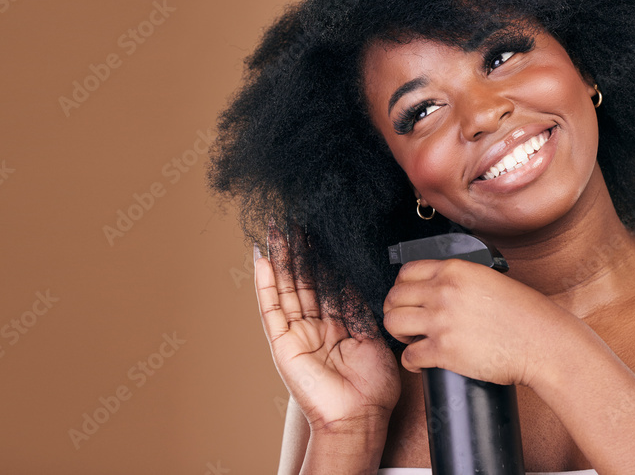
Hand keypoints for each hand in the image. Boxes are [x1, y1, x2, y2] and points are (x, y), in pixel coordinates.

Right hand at [255, 224, 400, 433]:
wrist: (360, 414)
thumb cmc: (373, 385)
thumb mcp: (373, 333)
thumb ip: (360, 305)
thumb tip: (356, 273)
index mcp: (337, 323)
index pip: (327, 282)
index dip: (322, 257)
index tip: (320, 232)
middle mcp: (314, 325)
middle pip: (303, 280)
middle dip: (299, 251)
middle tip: (294, 221)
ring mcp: (296, 333)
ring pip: (286, 288)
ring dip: (280, 259)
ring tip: (275, 230)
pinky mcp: (282, 343)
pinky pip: (271, 309)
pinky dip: (265, 284)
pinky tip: (261, 261)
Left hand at [382, 258, 552, 385]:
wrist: (543, 342)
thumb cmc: (525, 314)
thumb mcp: (490, 279)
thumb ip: (461, 280)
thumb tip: (439, 287)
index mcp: (454, 270)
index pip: (406, 272)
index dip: (402, 287)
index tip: (406, 298)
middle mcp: (443, 291)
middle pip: (394, 297)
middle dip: (396, 311)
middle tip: (405, 322)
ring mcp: (441, 321)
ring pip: (394, 323)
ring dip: (398, 334)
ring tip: (410, 339)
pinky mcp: (444, 351)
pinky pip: (409, 356)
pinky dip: (410, 361)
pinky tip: (420, 362)